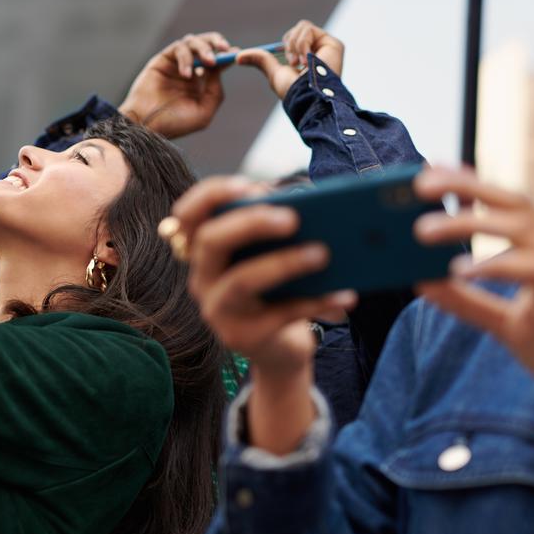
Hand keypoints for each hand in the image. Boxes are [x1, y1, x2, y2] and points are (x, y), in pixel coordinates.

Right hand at [117, 32, 235, 138]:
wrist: (148, 125)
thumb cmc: (175, 123)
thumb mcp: (204, 112)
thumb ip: (215, 90)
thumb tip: (218, 69)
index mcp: (200, 83)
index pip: (217, 62)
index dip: (227, 55)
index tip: (236, 53)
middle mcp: (189, 70)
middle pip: (205, 44)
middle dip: (216, 42)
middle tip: (224, 48)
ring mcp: (175, 63)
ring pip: (192, 41)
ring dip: (204, 48)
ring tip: (209, 61)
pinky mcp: (162, 60)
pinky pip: (178, 48)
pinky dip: (186, 58)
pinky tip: (186, 74)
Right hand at [162, 176, 356, 376]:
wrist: (279, 348)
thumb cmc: (276, 290)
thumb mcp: (270, 257)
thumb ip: (274, 230)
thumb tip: (311, 206)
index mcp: (205, 251)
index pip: (188, 216)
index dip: (211, 196)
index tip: (247, 185)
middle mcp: (202, 278)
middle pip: (210, 241)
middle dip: (250, 223)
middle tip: (292, 218)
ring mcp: (218, 311)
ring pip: (242, 280)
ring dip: (284, 263)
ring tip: (322, 253)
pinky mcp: (243, 338)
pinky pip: (282, 315)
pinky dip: (317, 302)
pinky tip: (346, 295)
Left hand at [237, 20, 343, 99]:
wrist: (307, 96)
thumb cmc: (293, 91)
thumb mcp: (274, 73)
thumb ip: (260, 60)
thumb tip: (236, 56)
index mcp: (307, 59)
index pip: (292, 39)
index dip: (286, 44)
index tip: (288, 60)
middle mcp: (319, 52)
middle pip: (298, 29)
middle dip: (289, 44)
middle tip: (293, 63)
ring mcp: (327, 48)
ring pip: (302, 27)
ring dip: (295, 46)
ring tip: (300, 64)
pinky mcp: (334, 44)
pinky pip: (309, 29)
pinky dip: (302, 44)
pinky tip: (308, 60)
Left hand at [414, 166, 533, 504]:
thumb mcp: (503, 324)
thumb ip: (467, 302)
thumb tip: (421, 282)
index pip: (502, 206)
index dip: (469, 184)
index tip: (429, 170)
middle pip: (512, 201)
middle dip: (467, 185)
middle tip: (420, 183)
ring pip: (520, 225)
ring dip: (470, 221)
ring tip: (423, 229)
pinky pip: (531, 268)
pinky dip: (493, 264)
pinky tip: (460, 270)